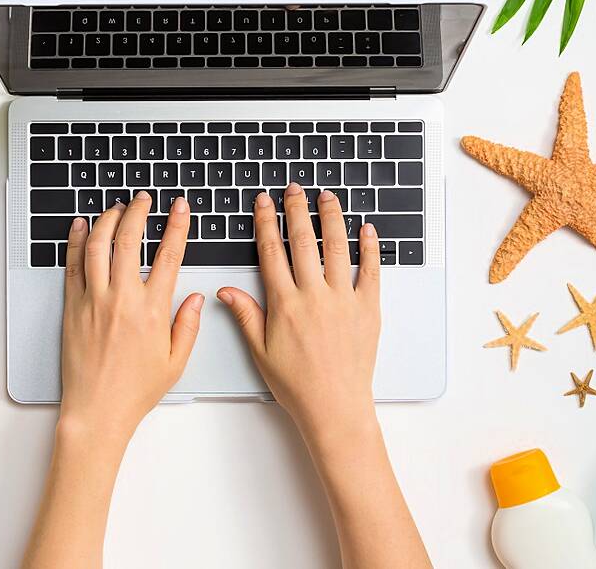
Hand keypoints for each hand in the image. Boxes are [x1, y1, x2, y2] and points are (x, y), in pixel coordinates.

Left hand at [60, 192, 202, 437]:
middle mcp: (122, 299)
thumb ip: (188, 325)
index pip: (168, 256)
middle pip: (129, 240)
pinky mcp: (72, 308)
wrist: (97, 410)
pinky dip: (77, 241)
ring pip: (99, 246)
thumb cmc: (135, 391)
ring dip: (108, 220)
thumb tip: (195, 297)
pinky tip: (82, 227)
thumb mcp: (176, 361)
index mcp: (153, 310)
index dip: (176, 226)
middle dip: (138, 212)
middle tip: (143, 199)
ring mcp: (94, 301)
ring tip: (116, 208)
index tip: (179, 208)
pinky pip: (73, 266)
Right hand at [217, 182, 381, 439]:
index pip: (272, 252)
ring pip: (336, 248)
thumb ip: (246, 315)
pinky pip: (370, 271)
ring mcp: (343, 300)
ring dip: (331, 218)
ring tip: (327, 197)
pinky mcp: (367, 309)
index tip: (264, 203)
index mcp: (284, 304)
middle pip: (304, 241)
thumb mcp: (261, 351)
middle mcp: (314, 296)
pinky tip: (366, 229)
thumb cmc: (297, 384)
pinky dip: (369, 248)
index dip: (267, 223)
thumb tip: (225, 290)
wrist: (334, 407)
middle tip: (294, 189)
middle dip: (297, 210)